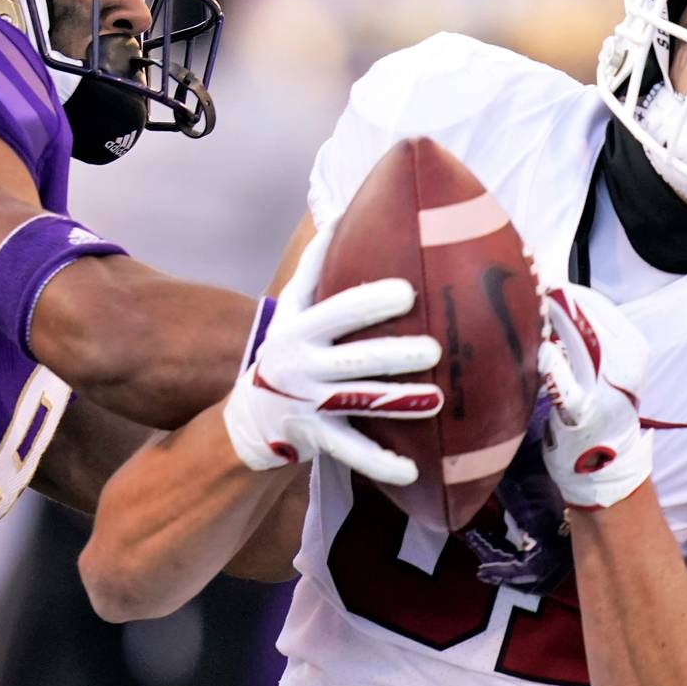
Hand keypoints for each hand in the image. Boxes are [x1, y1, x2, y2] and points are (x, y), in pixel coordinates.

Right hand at [223, 225, 441, 485]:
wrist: (249, 417)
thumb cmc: (286, 349)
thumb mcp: (291, 308)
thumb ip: (315, 267)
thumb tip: (339, 215)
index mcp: (300, 329)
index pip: (336, 312)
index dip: (368, 303)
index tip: (406, 292)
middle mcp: (302, 367)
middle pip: (354, 361)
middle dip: (394, 355)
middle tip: (435, 349)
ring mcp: (310, 406)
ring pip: (359, 405)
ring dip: (398, 404)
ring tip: (437, 401)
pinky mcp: (318, 439)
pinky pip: (351, 452)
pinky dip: (380, 463)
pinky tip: (412, 470)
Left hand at [539, 283, 651, 509]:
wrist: (608, 467)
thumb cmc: (598, 408)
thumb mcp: (606, 367)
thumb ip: (586, 337)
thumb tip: (550, 297)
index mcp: (633, 346)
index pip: (595, 305)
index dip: (565, 291)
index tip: (538, 279)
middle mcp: (625, 363)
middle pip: (585, 319)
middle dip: (553, 300)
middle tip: (524, 287)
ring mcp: (606, 387)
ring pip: (578, 342)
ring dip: (550, 322)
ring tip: (524, 308)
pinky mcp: (583, 412)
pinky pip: (565, 383)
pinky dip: (551, 364)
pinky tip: (536, 351)